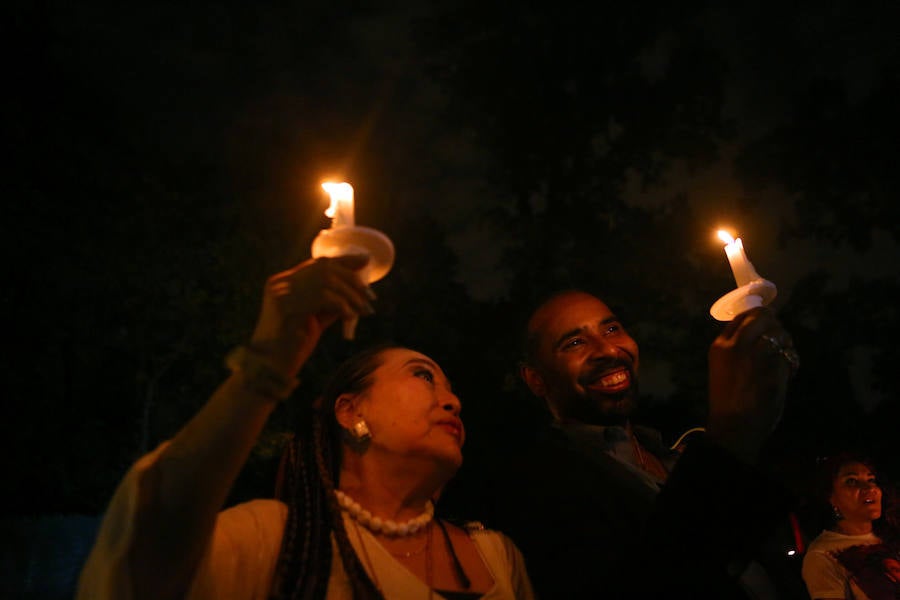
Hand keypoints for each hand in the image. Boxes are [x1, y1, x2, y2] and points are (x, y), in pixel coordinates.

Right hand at [248, 255, 374, 375]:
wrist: (270, 369)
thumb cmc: (293, 347)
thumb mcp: (314, 319)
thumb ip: (330, 303)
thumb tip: (356, 290)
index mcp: (283, 282)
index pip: (317, 263)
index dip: (344, 260)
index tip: (366, 261)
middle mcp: (279, 283)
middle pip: (324, 268)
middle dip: (352, 279)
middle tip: (371, 295)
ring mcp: (280, 293)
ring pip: (326, 282)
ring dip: (351, 295)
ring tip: (365, 310)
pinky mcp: (285, 307)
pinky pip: (322, 298)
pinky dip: (341, 305)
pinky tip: (351, 317)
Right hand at [707, 307, 795, 463]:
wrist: (734, 426)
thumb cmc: (727, 399)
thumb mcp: (723, 366)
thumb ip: (736, 348)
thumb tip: (759, 331)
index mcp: (720, 345)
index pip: (742, 316)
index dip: (757, 317)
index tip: (766, 322)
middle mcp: (737, 345)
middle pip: (762, 317)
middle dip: (774, 324)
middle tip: (779, 337)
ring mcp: (756, 355)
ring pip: (779, 333)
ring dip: (786, 343)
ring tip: (785, 356)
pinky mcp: (774, 367)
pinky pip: (789, 355)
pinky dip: (792, 362)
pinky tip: (788, 373)